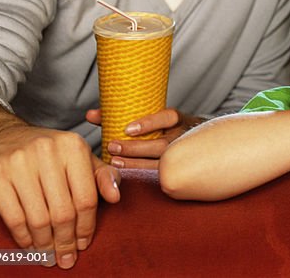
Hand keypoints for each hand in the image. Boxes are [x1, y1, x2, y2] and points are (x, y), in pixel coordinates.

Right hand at [0, 124, 119, 269]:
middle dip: (66, 241)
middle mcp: (46, 151)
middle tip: (65, 257)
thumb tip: (115, 197)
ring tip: (48, 255)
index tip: (84, 243)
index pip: (86, 198)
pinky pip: (14, 218)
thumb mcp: (78, 156)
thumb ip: (101, 175)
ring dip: (45, 244)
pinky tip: (30, 245)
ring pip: (38, 218)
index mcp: (73, 146)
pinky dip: (24, 238)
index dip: (86, 226)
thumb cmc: (46, 152)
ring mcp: (17, 163)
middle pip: (63, 212)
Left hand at [86, 108, 203, 169]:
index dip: (148, 123)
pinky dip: (142, 174)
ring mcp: (182, 155)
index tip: (127, 129)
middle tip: (112, 147)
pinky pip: (161, 175)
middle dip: (135, 148)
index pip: (168, 117)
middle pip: (161, 145)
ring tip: (114, 161)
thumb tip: (90, 114)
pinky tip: (126, 174)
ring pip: (160, 162)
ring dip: (135, 163)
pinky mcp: (178, 170)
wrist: (199, 144)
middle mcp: (183, 137)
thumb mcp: (154, 117)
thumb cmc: (165, 128)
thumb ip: (121, 115)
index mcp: (179, 120)